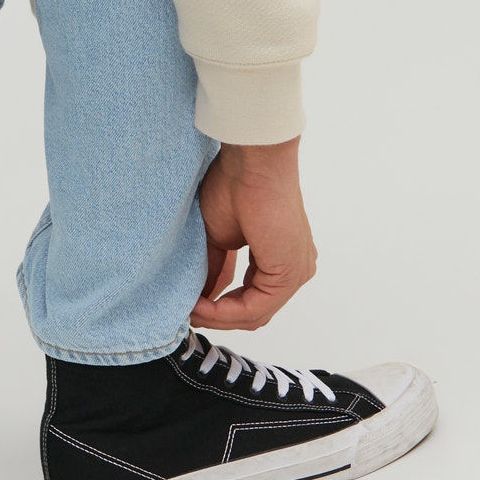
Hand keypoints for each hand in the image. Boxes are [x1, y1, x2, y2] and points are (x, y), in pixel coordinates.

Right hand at [189, 137, 316, 330]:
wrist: (252, 163)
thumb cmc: (235, 184)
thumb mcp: (218, 236)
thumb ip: (214, 268)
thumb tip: (198, 296)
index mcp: (281, 258)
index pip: (251, 297)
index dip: (218, 306)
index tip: (188, 303)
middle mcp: (293, 269)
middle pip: (254, 311)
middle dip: (216, 315)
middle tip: (185, 311)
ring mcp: (295, 273)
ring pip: (254, 314)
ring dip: (217, 315)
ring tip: (187, 309)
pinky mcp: (288, 275)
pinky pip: (254, 308)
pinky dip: (223, 310)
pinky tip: (200, 304)